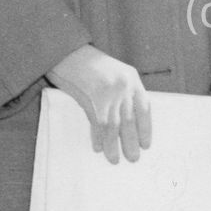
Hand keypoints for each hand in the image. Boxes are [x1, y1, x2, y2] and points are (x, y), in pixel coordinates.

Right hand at [47, 44, 151, 163]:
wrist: (64, 51)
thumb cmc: (86, 63)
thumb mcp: (113, 72)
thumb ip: (123, 91)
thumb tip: (127, 118)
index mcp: (132, 78)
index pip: (145, 108)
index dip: (146, 128)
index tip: (146, 143)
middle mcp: (124, 86)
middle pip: (131, 120)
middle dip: (132, 141)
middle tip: (133, 158)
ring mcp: (109, 93)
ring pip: (115, 126)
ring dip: (115, 145)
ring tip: (115, 159)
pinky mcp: (93, 99)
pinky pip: (98, 124)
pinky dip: (99, 138)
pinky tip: (99, 148)